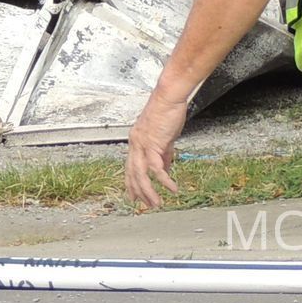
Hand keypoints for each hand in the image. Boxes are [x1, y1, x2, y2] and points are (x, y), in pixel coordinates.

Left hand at [124, 89, 186, 210]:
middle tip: (146, 206)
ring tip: (157, 203)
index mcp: (136, 141)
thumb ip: (163, 154)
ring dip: (149, 191)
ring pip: (141, 174)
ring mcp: (142, 144)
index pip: (129, 167)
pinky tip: (171, 187)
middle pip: (132, 174)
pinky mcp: (153, 143)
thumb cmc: (167, 112)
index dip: (131, 183)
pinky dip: (164, 180)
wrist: (169, 97)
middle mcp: (135, 143)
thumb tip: (164, 169)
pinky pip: (156, 168)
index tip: (133, 196)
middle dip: (138, 192)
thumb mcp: (163, 137)